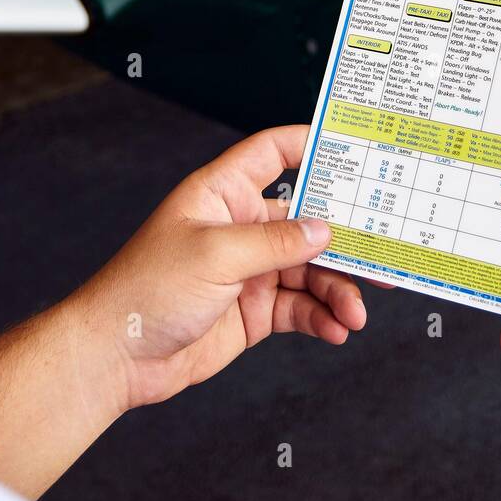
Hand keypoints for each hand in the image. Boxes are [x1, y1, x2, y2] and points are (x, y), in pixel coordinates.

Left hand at [78, 125, 366, 411]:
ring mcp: (250, 269)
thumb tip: (325, 230)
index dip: (311, 144)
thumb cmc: (146, 289)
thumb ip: (275, 241)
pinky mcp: (254, 310)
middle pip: (306, 219)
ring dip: (338, 289)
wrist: (117, 356)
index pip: (272, 153)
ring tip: (355, 314)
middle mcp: (240, 226)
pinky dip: (322, 317)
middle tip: (384, 250)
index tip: (356, 147)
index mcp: (223, 193)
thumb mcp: (216, 255)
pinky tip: (337, 329)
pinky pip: (300, 307)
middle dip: (345, 237)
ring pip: (310, 270)